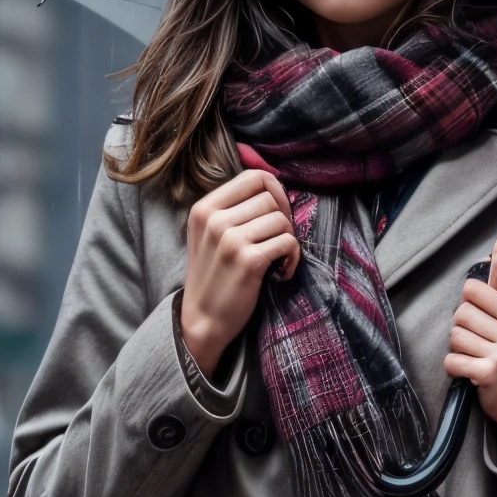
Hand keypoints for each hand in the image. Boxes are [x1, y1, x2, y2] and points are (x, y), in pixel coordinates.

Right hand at [179, 166, 300, 377]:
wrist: (202, 319)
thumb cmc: (214, 276)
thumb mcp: (210, 235)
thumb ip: (233, 210)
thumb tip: (273, 188)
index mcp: (204, 208)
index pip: (253, 177)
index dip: (275, 191)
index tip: (278, 213)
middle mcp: (215, 219)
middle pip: (270, 198)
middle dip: (284, 219)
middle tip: (278, 242)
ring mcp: (230, 239)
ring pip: (282, 220)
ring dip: (289, 240)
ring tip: (278, 259)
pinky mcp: (249, 261)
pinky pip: (288, 243)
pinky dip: (293, 258)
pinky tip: (282, 271)